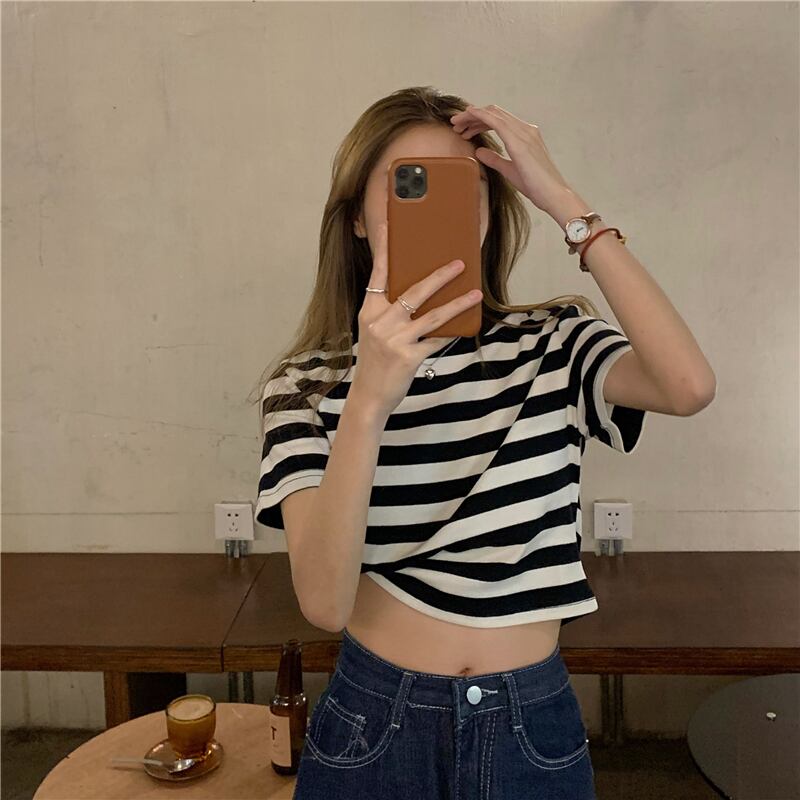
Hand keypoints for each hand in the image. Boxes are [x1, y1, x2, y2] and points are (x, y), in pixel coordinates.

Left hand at [449, 103, 572, 215]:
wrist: (553, 195)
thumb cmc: (536, 186)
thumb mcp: (509, 170)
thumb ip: (495, 159)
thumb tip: (480, 151)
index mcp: (525, 135)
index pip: (499, 120)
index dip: (479, 121)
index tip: (464, 130)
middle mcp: (526, 129)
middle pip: (494, 113)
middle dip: (472, 116)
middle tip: (455, 125)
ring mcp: (524, 133)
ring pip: (493, 113)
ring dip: (472, 116)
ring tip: (456, 125)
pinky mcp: (519, 141)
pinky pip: (496, 121)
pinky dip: (480, 115)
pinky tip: (468, 115)